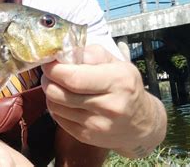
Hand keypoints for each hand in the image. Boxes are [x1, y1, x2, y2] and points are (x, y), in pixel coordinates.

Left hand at [41, 45, 166, 157]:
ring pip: (55, 106)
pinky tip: (64, 100)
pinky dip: (56, 107)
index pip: (74, 78)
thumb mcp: (117, 64)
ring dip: (50, 93)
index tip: (49, 62)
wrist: (142, 123)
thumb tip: (67, 53)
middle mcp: (109, 106)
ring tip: (57, 85)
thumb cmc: (126, 88)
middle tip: (49, 73)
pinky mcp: (87, 137)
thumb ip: (92, 54)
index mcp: (117, 82)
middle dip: (48, 80)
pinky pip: (59, 119)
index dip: (54, 69)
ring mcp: (97, 124)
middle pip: (60, 93)